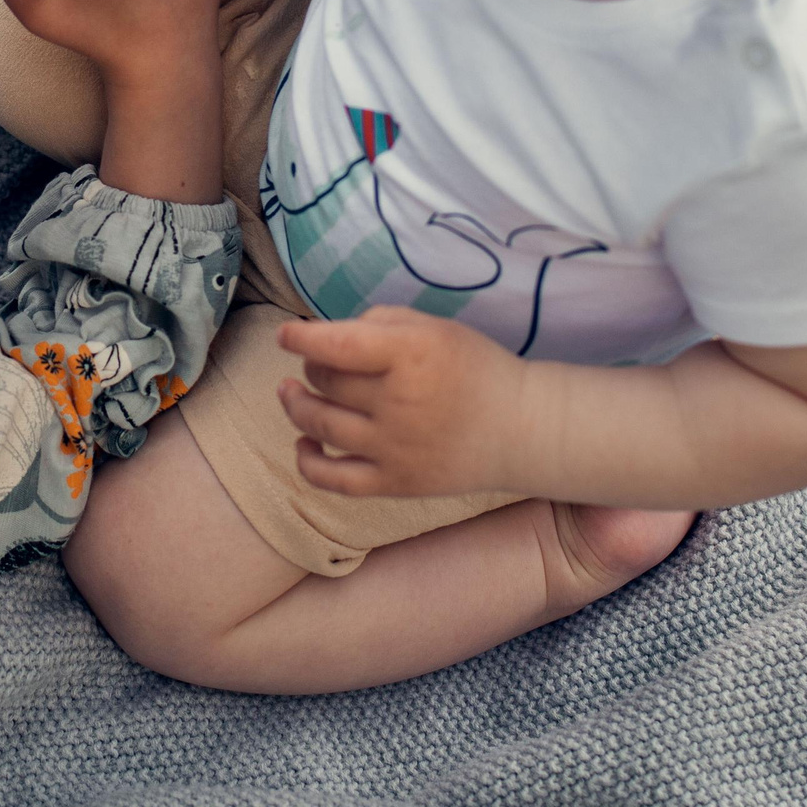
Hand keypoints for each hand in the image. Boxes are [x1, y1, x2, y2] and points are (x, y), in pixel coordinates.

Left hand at [276, 307, 531, 497]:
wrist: (522, 430)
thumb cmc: (476, 370)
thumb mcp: (436, 328)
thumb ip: (382, 322)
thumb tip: (331, 336)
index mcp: (411, 354)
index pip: (338, 344)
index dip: (302, 338)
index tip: (285, 335)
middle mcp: (398, 401)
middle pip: (327, 381)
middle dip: (312, 366)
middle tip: (318, 362)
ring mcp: (394, 447)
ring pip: (320, 425)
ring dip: (296, 405)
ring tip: (290, 392)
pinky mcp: (395, 483)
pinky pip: (334, 479)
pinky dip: (308, 461)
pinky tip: (304, 443)